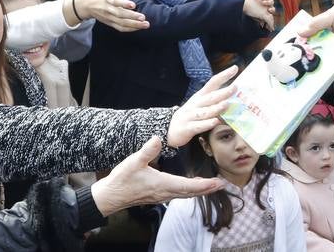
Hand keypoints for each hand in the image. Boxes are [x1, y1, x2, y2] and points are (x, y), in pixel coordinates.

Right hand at [74, 0, 148, 31]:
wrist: (85, 4)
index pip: (115, 1)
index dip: (124, 4)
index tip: (133, 5)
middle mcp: (108, 9)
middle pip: (120, 15)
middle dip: (132, 17)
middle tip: (143, 17)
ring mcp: (109, 17)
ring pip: (121, 23)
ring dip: (134, 25)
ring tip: (146, 24)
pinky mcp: (110, 23)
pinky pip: (120, 28)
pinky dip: (130, 29)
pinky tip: (139, 27)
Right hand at [90, 136, 224, 216]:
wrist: (110, 196)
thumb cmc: (122, 180)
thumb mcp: (133, 162)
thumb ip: (147, 151)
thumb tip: (158, 138)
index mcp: (163, 184)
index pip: (189, 186)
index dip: (204, 185)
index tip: (218, 183)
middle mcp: (165, 192)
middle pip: (191, 192)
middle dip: (207, 188)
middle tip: (222, 184)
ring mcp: (162, 195)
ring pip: (186, 194)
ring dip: (200, 190)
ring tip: (212, 185)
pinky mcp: (158, 195)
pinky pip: (179, 194)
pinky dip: (189, 190)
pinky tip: (192, 186)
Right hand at [167, 67, 237, 147]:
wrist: (170, 127)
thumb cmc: (191, 114)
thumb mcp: (201, 104)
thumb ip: (216, 101)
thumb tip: (236, 99)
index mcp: (200, 96)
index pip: (212, 82)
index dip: (223, 75)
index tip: (235, 68)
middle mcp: (196, 104)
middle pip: (210, 97)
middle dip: (223, 92)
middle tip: (234, 88)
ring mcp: (191, 115)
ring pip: (205, 111)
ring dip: (216, 108)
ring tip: (226, 104)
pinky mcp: (188, 128)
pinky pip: (198, 125)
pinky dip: (207, 124)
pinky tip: (215, 122)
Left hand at [242, 0, 275, 29]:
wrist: (252, 16)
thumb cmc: (250, 7)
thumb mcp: (247, 2)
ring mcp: (269, 6)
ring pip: (271, 2)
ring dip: (268, 2)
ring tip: (263, 2)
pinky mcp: (270, 12)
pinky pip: (273, 10)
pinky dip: (272, 10)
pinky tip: (269, 10)